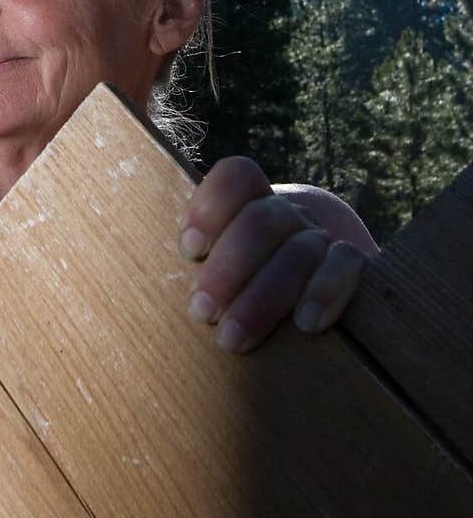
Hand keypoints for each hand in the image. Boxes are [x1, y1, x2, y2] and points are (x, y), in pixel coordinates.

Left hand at [180, 157, 371, 352]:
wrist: (324, 290)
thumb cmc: (248, 288)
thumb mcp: (225, 271)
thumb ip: (204, 268)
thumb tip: (162, 298)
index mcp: (252, 204)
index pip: (238, 178)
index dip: (211, 208)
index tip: (190, 251)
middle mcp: (288, 215)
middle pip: (261, 221)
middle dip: (227, 269)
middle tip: (202, 312)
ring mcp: (322, 238)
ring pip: (298, 251)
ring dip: (263, 298)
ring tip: (233, 339)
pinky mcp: (355, 266)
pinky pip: (345, 266)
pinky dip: (325, 293)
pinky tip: (305, 324)